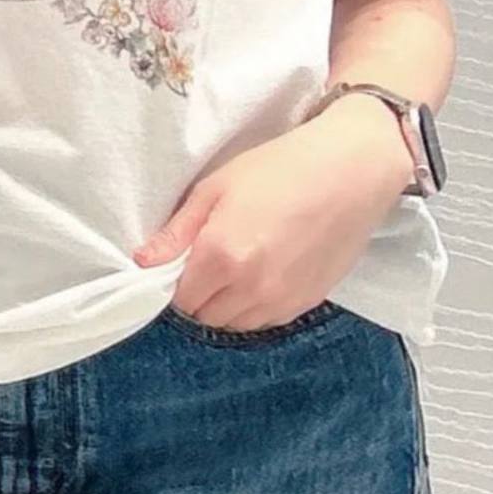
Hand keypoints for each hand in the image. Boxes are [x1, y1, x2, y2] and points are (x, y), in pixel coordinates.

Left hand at [133, 95, 413, 329]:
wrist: (349, 172)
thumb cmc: (278, 168)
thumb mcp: (216, 187)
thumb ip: (178, 231)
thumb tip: (143, 262)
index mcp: (221, 257)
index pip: (180, 298)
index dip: (175, 281)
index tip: (182, 260)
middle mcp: (250, 289)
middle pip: (205, 316)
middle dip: (198, 295)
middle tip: (208, 260)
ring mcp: (282, 301)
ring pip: (236, 324)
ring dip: (226, 305)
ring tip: (236, 266)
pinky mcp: (307, 303)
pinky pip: (266, 321)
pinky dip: (254, 307)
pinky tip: (262, 273)